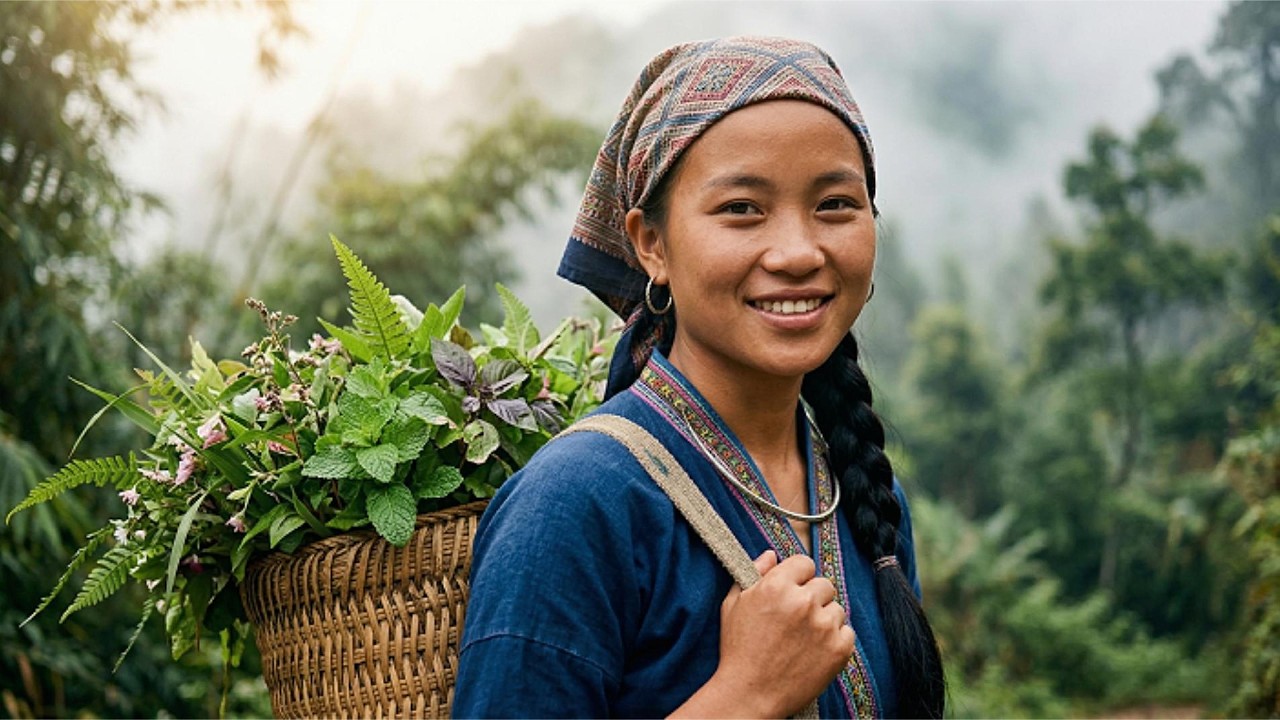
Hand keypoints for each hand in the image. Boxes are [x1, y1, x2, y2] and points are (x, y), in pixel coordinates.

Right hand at [671, 550, 853, 717]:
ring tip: (803, 638)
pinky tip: (815, 650)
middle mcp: (803, 602)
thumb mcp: (733, 605)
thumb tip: (771, 556)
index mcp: (776, 586)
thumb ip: (753, 574)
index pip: (804, 562)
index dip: (797, 577)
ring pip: (836, 609)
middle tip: (797, 618)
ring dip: (824, 619)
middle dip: (812, 597)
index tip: (792, 591)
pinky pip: (847, 632)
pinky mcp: (839, 649)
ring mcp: (824, 626)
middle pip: (824, 584)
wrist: (750, 694)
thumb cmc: (738, 650)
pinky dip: (835, 640)